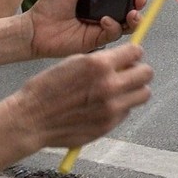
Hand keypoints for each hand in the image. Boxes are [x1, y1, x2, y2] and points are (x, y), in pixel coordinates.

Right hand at [0, 43, 153, 150]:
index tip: (129, 57)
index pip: (136, 52)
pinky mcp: (108, 125)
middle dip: (138, 71)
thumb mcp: (73, 63)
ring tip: (120, 91)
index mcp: (99, 64)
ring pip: (143, 94)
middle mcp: (109, 85)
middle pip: (147, 73)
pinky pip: (127, 112)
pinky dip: (120, 108)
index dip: (133, 54)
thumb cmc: (47, 88)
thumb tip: (124, 59)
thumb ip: (101, 61)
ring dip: (135, 91)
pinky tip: (103, 107)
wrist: (29, 120)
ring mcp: (111, 107)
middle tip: (128, 74)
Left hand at [23, 0, 143, 57]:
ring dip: (135, 17)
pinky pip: (115, 33)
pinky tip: (105, 20)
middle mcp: (105, 12)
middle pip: (132, 8)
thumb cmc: (51, 5)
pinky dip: (114, 26)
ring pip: (129, 24)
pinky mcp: (98, 40)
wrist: (36, 26)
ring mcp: (103, 27)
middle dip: (140, 2)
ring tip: (132, 12)